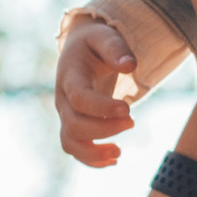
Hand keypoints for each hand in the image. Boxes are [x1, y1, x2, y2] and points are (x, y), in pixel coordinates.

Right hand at [55, 14, 139, 168]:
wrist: (80, 50)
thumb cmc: (95, 43)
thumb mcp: (104, 36)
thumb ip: (116, 48)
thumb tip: (130, 65)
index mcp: (70, 75)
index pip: (80, 98)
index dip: (101, 108)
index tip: (128, 109)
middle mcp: (63, 98)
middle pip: (73, 124)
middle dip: (103, 130)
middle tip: (132, 121)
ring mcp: (66, 114)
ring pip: (70, 142)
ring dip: (93, 153)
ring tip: (119, 153)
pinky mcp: (72, 125)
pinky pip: (75, 148)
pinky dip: (92, 159)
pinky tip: (114, 159)